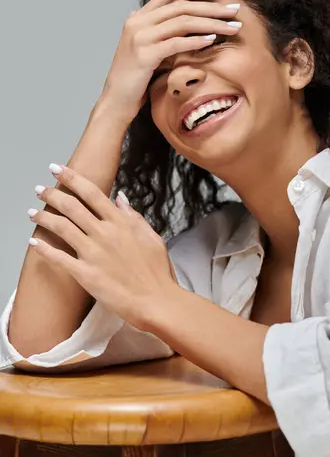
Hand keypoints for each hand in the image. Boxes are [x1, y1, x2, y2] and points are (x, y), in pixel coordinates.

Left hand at [27, 164, 177, 330]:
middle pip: (72, 206)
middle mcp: (104, 233)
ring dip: (44, 216)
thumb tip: (120, 197)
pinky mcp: (85, 274)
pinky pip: (59, 258)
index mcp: (121, 222)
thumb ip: (134, 216)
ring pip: (62, 227)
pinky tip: (33, 242)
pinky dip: (44, 249)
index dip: (71, 178)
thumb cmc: (157, 271)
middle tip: (39, 188)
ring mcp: (93, 253)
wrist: (156, 300)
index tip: (57, 169)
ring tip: (32, 211)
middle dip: (52, 194)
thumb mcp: (151, 236)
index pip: (91, 193)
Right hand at [100, 0, 240, 123]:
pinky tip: (212, 41)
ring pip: (181, 21)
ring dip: (211, 23)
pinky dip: (196, 40)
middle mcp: (137, 22)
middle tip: (234, 10)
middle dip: (210, 6)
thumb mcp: (151, 51)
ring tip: (231, 27)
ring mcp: (139, 37)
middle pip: (180, 6)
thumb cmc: (136, 79)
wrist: (116, 101)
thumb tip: (193, 28)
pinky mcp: (144, 55)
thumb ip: (165, 36)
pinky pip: (175, 43)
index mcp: (137, 18)